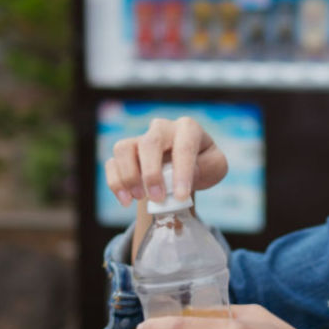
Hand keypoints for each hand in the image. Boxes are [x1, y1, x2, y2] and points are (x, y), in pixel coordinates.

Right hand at [105, 116, 227, 205]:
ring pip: (124, 148)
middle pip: (149, 143)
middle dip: (151, 173)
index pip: (184, 147)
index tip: (181, 196)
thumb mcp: (215, 167)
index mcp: (187, 128)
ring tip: (139, 198)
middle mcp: (161, 129)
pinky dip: (116, 183)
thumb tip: (187, 174)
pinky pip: (112, 163)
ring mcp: (140, 139)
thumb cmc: (202, 164)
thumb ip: (208, 168)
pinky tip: (126, 200)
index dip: (182, 172)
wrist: (184, 167)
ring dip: (129, 176)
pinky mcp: (126, 153)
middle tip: (157, 198)